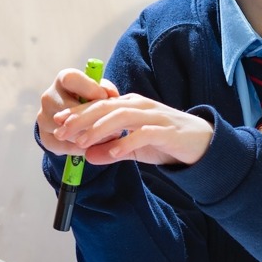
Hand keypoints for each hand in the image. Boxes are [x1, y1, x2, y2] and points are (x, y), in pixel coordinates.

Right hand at [36, 68, 118, 156]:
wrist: (71, 119)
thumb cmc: (89, 99)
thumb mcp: (99, 89)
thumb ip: (106, 89)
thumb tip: (111, 95)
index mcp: (63, 80)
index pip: (70, 79)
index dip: (89, 88)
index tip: (105, 98)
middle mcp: (49, 97)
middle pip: (69, 109)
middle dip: (93, 120)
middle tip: (114, 126)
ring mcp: (44, 118)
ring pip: (69, 131)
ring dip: (91, 137)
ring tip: (110, 138)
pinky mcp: (45, 138)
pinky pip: (66, 147)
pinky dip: (83, 149)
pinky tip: (96, 146)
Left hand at [49, 89, 213, 165]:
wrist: (203, 144)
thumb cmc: (167, 142)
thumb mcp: (135, 147)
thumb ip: (112, 150)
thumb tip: (87, 156)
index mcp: (131, 105)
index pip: (99, 105)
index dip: (77, 112)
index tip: (58, 123)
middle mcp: (140, 106)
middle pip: (105, 107)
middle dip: (81, 118)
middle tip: (62, 132)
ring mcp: (154, 116)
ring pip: (121, 116)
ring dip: (98, 129)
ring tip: (81, 143)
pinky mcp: (167, 131)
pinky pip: (143, 133)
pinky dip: (125, 142)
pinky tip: (111, 153)